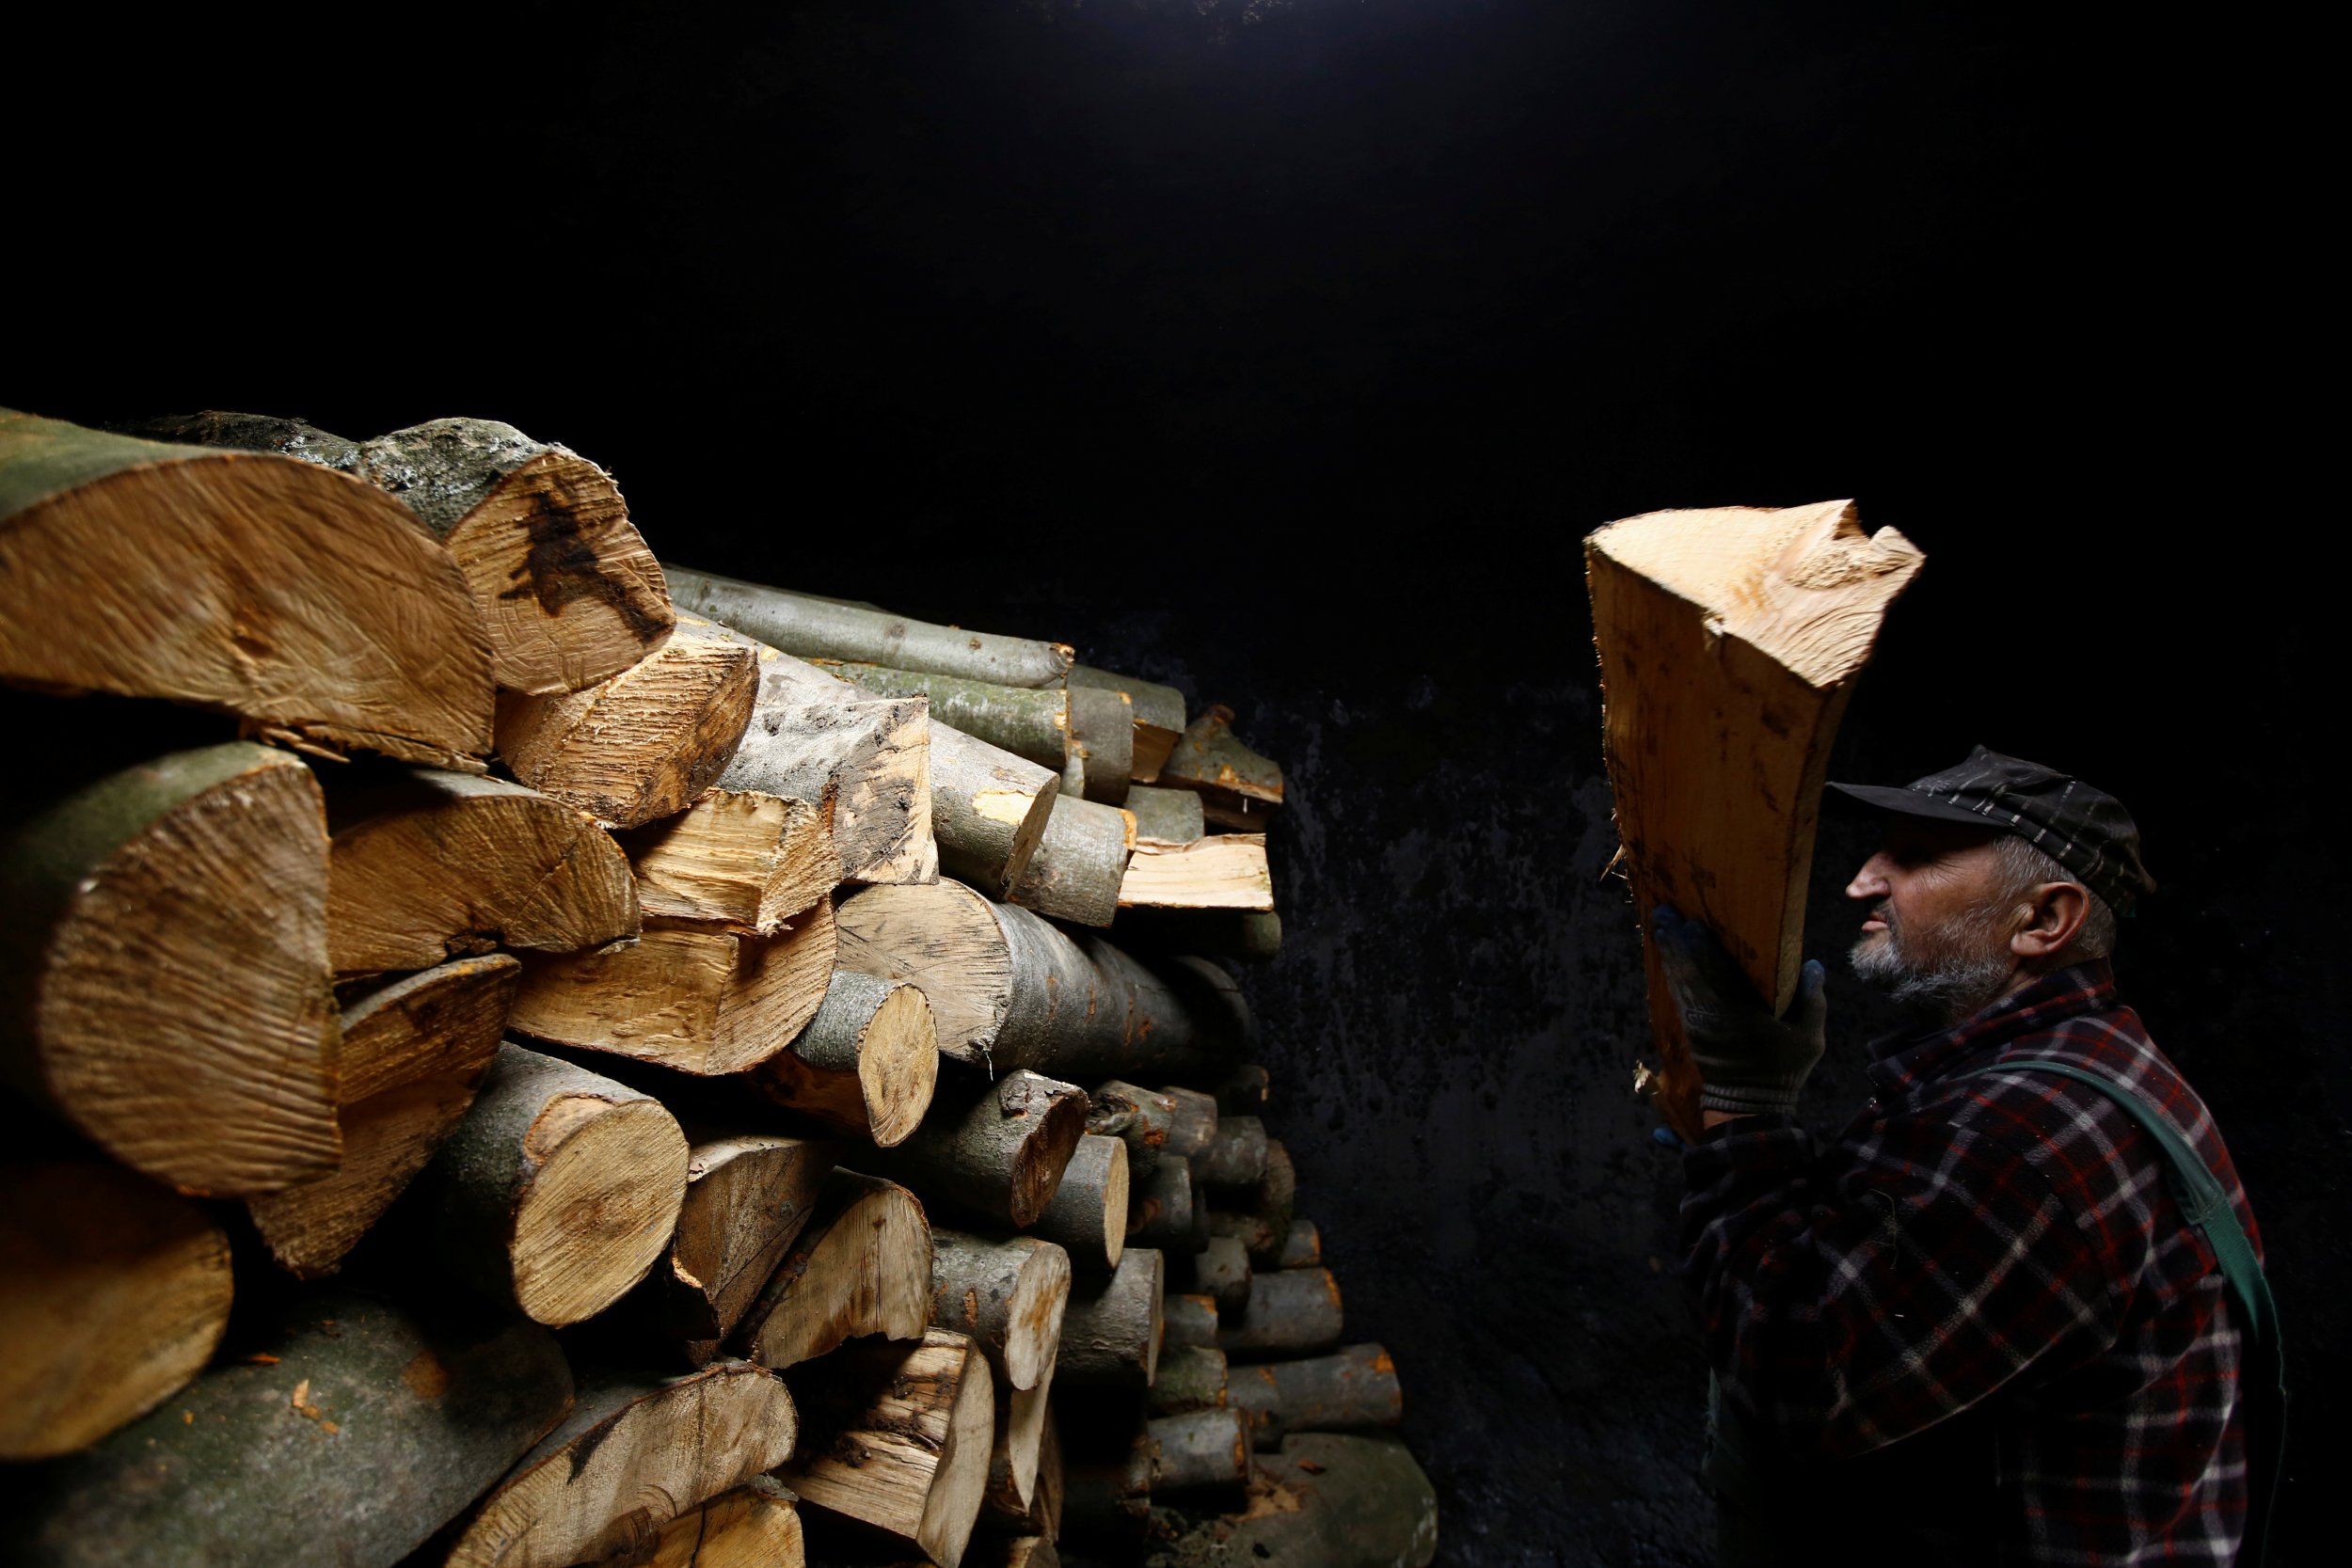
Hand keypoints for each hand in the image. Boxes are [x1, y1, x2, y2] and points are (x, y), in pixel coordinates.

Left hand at [1650, 905, 1827, 1118]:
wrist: (1749, 1106)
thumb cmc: (1783, 1069)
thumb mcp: (1809, 1038)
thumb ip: (1811, 1000)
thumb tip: (1812, 966)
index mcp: (1740, 1015)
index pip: (1716, 974)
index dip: (1701, 948)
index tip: (1691, 924)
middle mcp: (1712, 1016)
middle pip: (1688, 971)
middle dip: (1675, 942)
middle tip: (1663, 913)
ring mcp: (1697, 1024)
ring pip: (1678, 980)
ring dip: (1669, 952)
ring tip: (1661, 925)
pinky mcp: (1690, 1030)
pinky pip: (1677, 994)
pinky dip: (1672, 972)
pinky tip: (1668, 955)